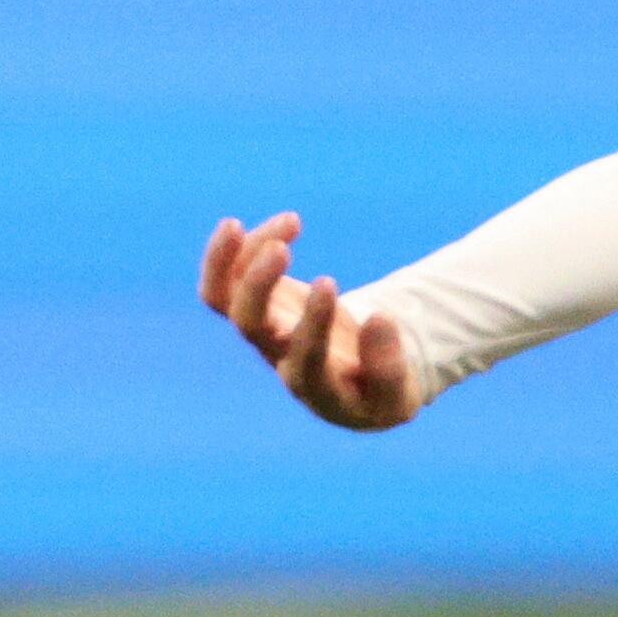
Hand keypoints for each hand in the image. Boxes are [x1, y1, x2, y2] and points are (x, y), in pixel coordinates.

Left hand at [200, 211, 424, 430]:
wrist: (350, 385)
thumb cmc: (376, 391)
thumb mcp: (395, 395)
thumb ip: (389, 367)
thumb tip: (379, 318)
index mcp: (312, 384)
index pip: (300, 356)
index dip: (311, 322)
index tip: (329, 283)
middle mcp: (277, 355)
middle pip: (247, 324)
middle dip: (257, 283)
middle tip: (283, 248)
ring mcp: (261, 327)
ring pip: (223, 296)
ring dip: (237, 255)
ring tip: (289, 221)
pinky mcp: (258, 303)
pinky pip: (228, 277)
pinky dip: (243, 246)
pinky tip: (289, 223)